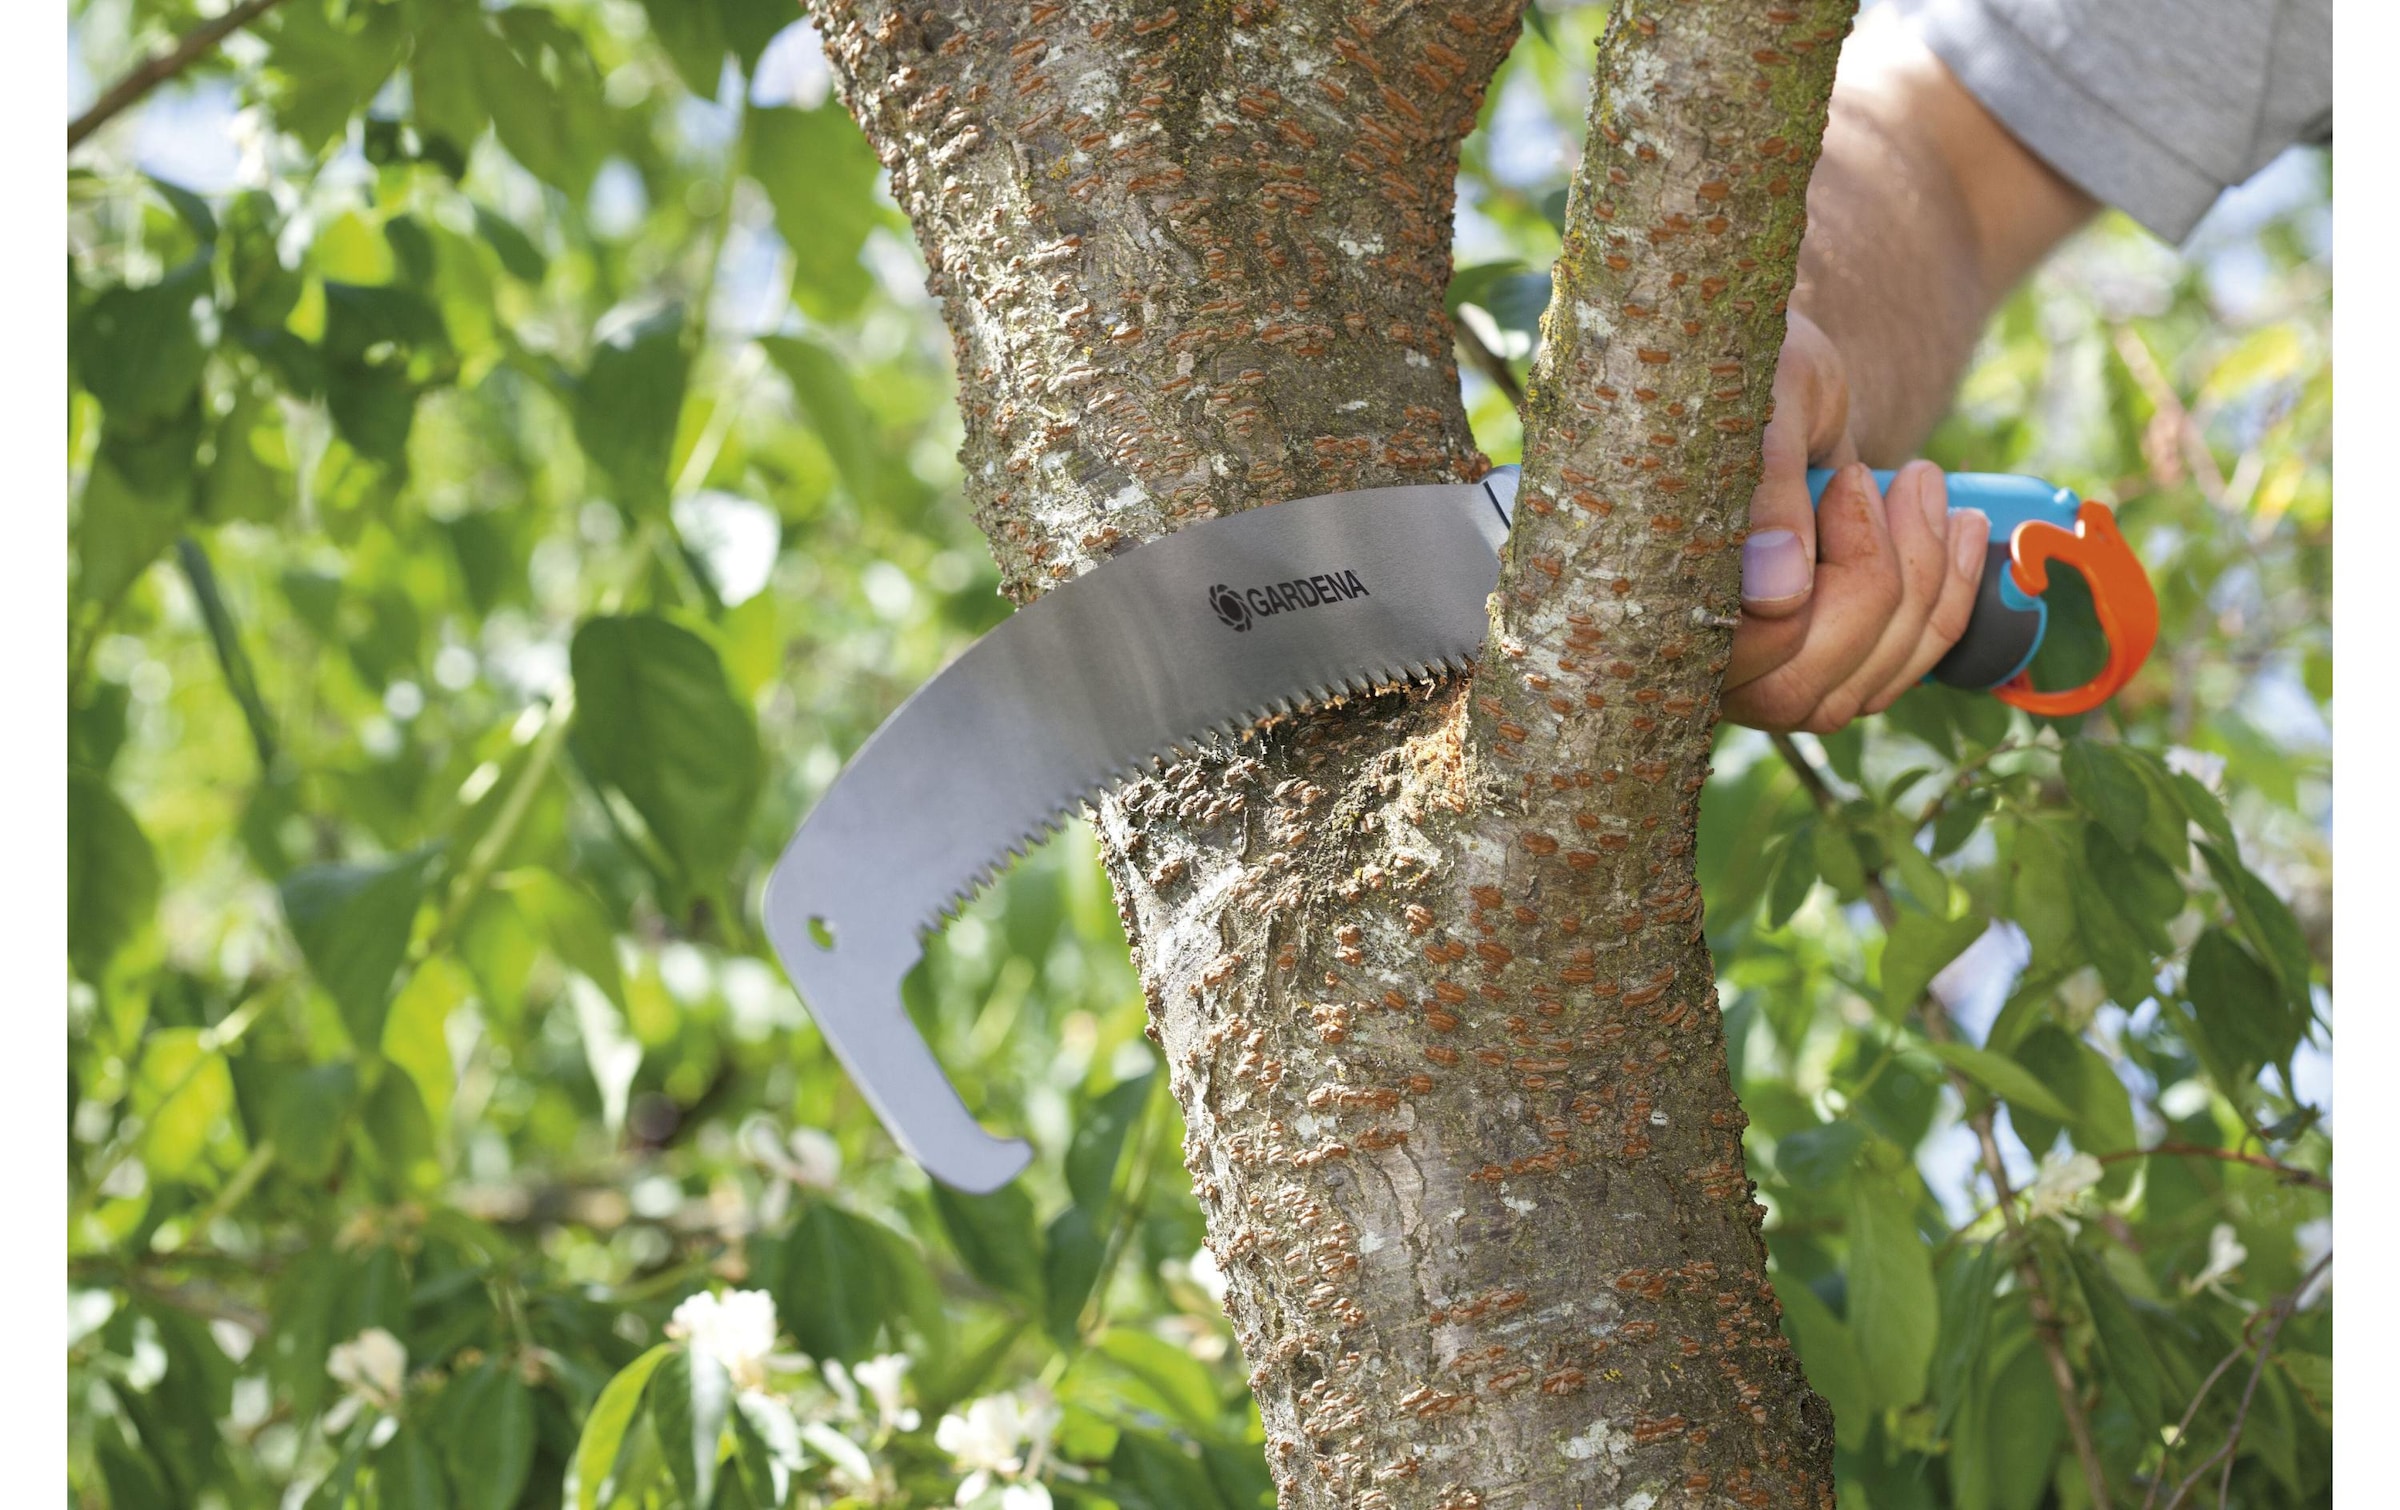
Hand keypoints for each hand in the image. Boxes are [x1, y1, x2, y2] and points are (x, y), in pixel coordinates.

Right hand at [1721, 313, 1990, 733]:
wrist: (1770, 376)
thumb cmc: (1749, 379)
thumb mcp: (1762, 411)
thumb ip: (1766, 494)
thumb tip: (1778, 597)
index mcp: (1652, 595)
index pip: (1750, 649)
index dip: (1822, 581)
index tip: (1847, 478)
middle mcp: (1698, 660)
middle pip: (1805, 691)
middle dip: (1883, 582)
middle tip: (1907, 476)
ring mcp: (1763, 676)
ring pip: (1861, 687)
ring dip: (1927, 585)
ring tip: (1929, 485)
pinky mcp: (1821, 667)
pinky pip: (1898, 672)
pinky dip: (1950, 601)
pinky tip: (1964, 529)